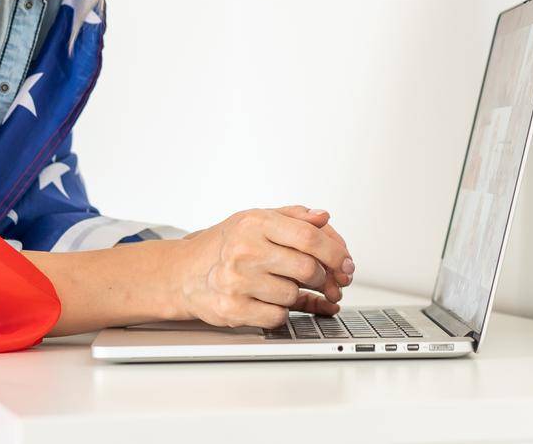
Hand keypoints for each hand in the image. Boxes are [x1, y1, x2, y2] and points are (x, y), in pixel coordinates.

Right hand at [173, 205, 355, 327]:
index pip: (309, 237)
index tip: (347, 264)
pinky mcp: (233, 309)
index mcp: (255, 223)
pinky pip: (278, 316)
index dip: (336, 252)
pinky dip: (283, 312)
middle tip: (327, 280)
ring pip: (294, 295)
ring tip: (290, 287)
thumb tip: (323, 217)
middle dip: (324, 278)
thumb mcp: (257, 220)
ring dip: (301, 295)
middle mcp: (245, 250)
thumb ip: (294, 217)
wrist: (185, 272)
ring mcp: (238, 281)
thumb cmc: (226, 244)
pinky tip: (273, 301)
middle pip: (308, 268)